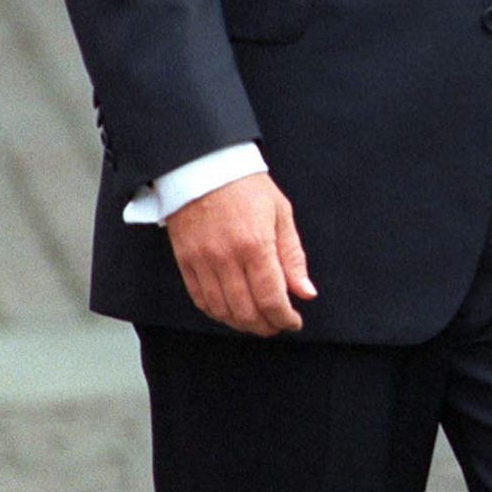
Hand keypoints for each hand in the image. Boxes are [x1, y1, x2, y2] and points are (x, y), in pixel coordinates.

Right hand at [165, 172, 316, 336]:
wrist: (203, 165)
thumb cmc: (246, 186)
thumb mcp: (281, 214)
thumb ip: (293, 256)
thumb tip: (306, 292)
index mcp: (256, 245)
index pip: (272, 298)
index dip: (285, 318)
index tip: (294, 322)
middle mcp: (227, 258)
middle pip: (247, 312)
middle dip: (267, 326)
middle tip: (278, 325)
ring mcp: (202, 262)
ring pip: (222, 311)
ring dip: (243, 324)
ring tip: (258, 321)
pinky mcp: (185, 262)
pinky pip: (200, 299)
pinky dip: (218, 313)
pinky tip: (232, 312)